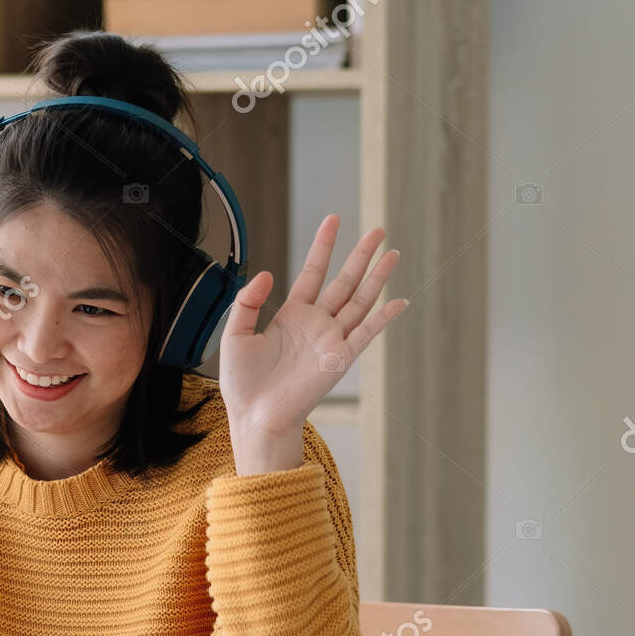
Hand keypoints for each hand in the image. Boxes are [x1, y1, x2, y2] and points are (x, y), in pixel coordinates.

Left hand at [216, 215, 409, 474]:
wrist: (253, 416)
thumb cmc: (243, 382)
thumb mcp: (235, 335)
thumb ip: (247, 303)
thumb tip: (265, 273)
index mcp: (292, 315)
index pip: (312, 273)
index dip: (323, 246)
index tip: (333, 219)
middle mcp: (316, 324)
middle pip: (344, 282)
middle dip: (361, 255)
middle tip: (379, 230)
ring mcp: (331, 340)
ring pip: (360, 301)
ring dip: (377, 278)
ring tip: (393, 253)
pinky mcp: (339, 359)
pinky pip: (365, 333)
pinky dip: (383, 317)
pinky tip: (399, 300)